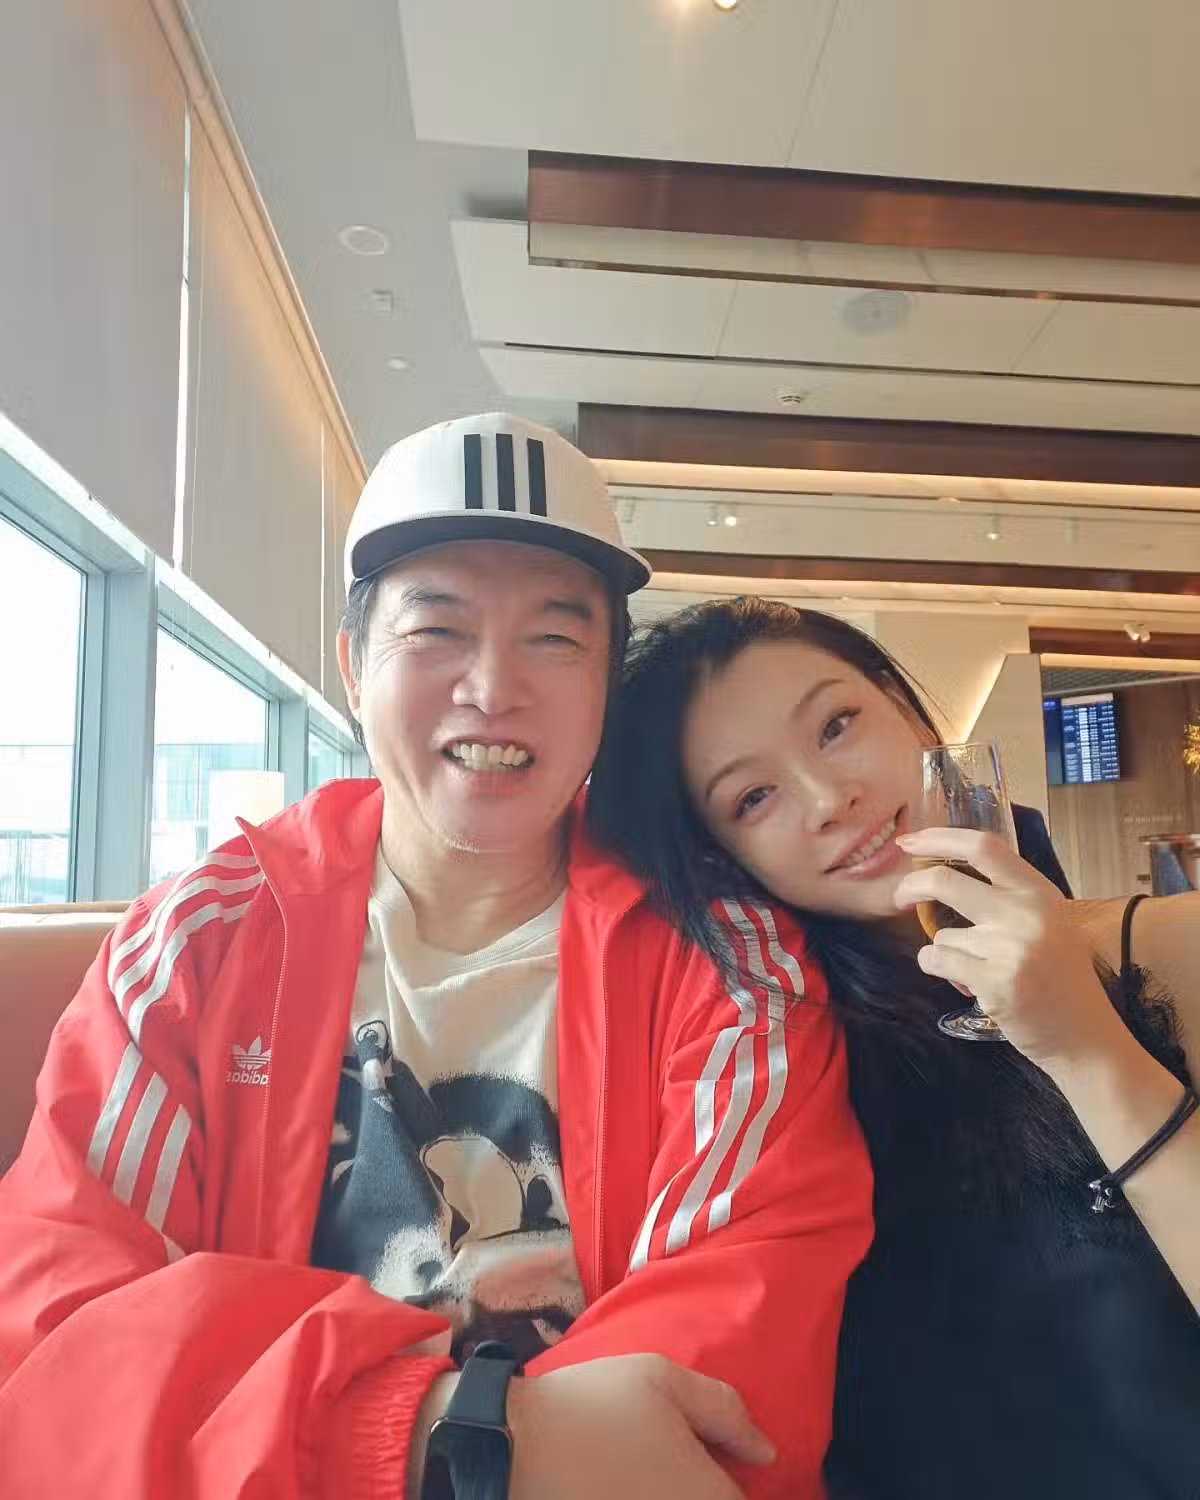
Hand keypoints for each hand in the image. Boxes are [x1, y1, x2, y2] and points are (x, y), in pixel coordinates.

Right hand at [507, 1353, 773, 1499]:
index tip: (727, 1456)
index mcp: (707, 1496)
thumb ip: (725, 1411)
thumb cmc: (594, 1407)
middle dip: (712, 1484)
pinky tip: (630, 1477)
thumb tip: (765, 1451)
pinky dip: (652, 1494)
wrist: (513, 1446)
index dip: (740, 1479)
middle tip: (692, 1455)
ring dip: (682, 1487)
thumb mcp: (664, 1380)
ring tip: (654, 1464)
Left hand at [893, 827, 1127, 1076]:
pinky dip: (937, 969)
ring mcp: (1010, 949)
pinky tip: (965, 981)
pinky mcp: (994, 983)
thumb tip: (941, 870)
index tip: (909, 841)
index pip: (983, 846)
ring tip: (978, 969)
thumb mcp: (1046, 922)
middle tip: (901, 897)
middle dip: (910, 887)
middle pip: (945, 881)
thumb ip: (1005, 896)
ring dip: (946, 951)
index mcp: (1039, 893)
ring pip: (941, 934)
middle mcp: (1025, 914)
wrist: (1085, 1036)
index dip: (939, 838)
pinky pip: (937, 961)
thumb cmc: (1060, 978)